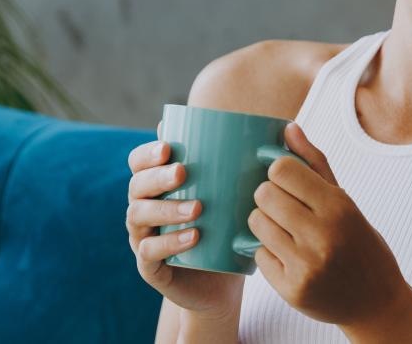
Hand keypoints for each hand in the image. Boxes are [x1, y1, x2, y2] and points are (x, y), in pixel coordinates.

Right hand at [125, 125, 242, 317]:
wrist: (222, 284)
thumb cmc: (227, 232)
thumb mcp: (232, 199)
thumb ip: (239, 167)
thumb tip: (275, 128)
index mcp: (156, 186)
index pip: (138, 162)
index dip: (147, 153)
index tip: (168, 147)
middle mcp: (143, 208)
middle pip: (136, 185)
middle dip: (156, 176)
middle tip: (183, 173)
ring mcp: (143, 238)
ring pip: (139, 216)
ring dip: (166, 209)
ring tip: (196, 208)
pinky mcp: (150, 267)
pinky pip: (149, 252)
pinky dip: (169, 243)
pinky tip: (193, 237)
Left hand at [247, 123, 411, 327]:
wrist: (376, 302)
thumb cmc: (359, 243)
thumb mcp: (346, 201)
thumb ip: (314, 163)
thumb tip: (287, 128)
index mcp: (339, 207)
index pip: (281, 169)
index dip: (278, 172)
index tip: (288, 183)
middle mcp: (323, 236)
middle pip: (263, 194)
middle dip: (268, 197)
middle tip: (285, 209)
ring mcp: (306, 266)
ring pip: (256, 223)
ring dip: (265, 224)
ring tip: (287, 233)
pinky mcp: (292, 290)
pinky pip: (258, 255)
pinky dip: (269, 253)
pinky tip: (290, 258)